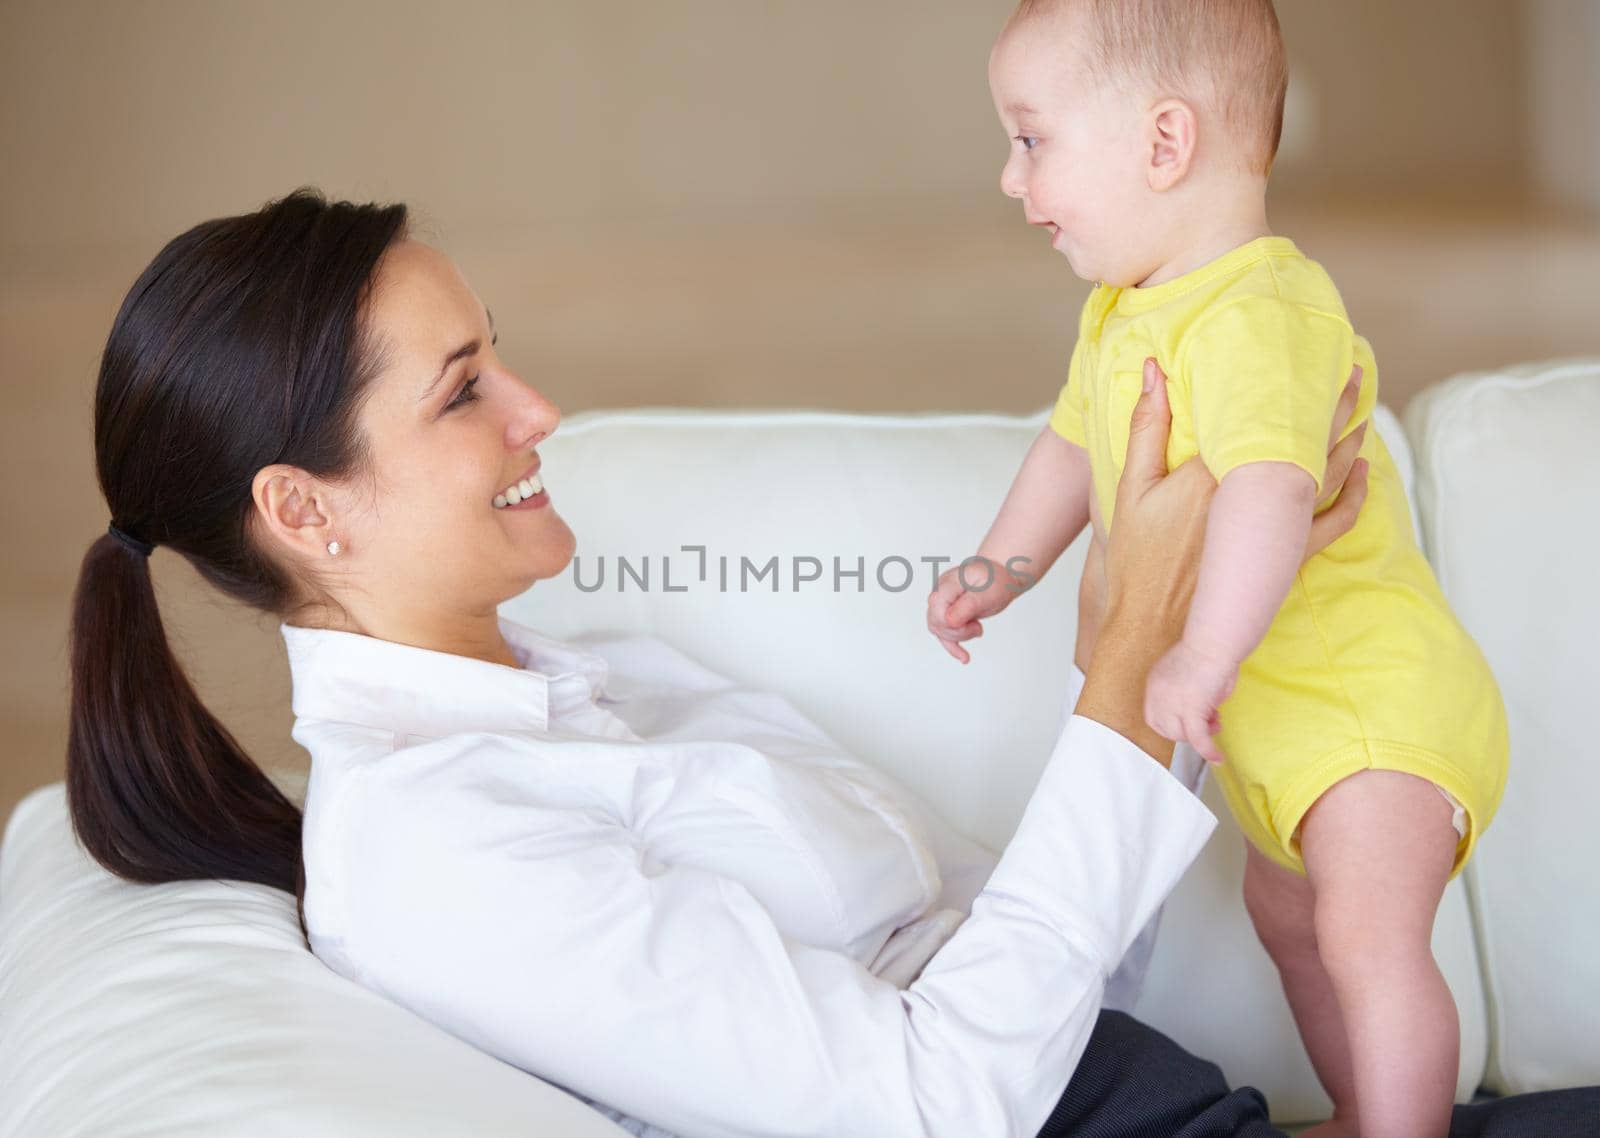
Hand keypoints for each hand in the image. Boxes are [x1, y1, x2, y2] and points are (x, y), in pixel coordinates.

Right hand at [926, 557, 1023, 663]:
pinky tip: (964, 657)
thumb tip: (949, 621)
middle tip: (978, 626)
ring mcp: (942, 602)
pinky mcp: (947, 612)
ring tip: (977, 628)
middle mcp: (940, 592)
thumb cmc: (996, 580)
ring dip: (959, 636)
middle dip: (958, 632)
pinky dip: (953, 646)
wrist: (1001, 576)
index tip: (973, 623)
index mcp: (948, 584)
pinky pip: (943, 633)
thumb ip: (968, 606)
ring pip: (939, 629)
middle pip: (936, 622)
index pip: (937, 611)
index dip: (952, 624)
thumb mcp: (988, 592)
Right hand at [1071, 362, 1370, 672]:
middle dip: (1333, 402)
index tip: (1305, 353)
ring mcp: (1276, 530)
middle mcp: (1253, 497)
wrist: (1150, 628)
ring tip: (1360, 407)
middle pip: (1305, 438)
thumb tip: (1155, 370)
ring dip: (1349, 438)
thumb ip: (1146, 428)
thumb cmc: (1134, 561)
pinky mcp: (1288, 558)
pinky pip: (1336, 520)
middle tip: (1353, 369)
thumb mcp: (1129, 489)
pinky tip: (1363, 471)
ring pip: (1329, 473)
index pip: (1262, 413)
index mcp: (1214, 472)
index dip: (1288, 382)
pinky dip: (1355, 493)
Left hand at [1143, 639, 1237, 763]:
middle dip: (1185, 729)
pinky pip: (1198, 739)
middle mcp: (1158, 695)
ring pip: (1181, 735)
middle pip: (1164, 728)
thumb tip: (1204, 709)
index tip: (1191, 718)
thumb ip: (1189, 692)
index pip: (1154, 715)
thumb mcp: (1189, 673)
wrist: (1215, 641)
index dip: (1173, 722)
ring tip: (1217, 723)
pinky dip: (1208, 750)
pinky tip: (1218, 758)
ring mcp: (1172, 703)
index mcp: (1155, 683)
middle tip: (1208, 722)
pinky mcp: (1191, 710)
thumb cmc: (1210, 651)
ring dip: (1199, 735)